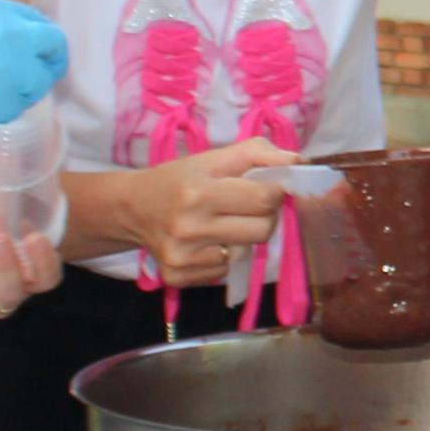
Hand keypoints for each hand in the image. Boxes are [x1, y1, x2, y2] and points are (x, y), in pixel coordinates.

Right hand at [0, 0, 69, 137]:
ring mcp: (12, 68)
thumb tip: (18, 46)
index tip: (37, 52)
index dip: (40, 40)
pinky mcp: (5, 100)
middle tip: (40, 75)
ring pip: (39, 83)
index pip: (39, 22)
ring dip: (25, 91)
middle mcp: (12, 34)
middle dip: (51, 62)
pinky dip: (3, 110)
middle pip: (55, 46)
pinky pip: (17, 108)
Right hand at [114, 138, 293, 290]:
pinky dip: (224, 257)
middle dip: (264, 216)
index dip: (274, 192)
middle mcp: (188, 229)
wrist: (131, 209)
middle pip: (262, 230)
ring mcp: (182, 258)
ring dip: (244, 238)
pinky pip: (224, 270)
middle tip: (246, 207)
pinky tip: (205, 243)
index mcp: (198, 193)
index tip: (266, 188)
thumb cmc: (179, 179)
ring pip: (246, 253)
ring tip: (222, 224)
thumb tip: (298, 162)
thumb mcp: (213, 158)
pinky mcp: (178, 278)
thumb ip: (258, 153)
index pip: (264, 199)